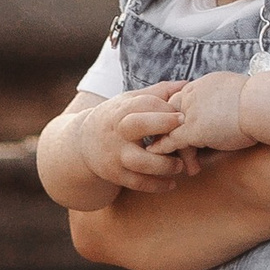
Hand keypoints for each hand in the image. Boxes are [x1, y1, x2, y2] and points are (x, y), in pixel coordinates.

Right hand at [70, 93, 201, 192]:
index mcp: (121, 110)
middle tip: (183, 126)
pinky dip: (157, 185)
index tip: (184, 112)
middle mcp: (117, 131)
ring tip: (181, 164)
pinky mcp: (116, 175)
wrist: (82, 144)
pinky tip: (172, 183)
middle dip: (162, 124)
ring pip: (140, 161)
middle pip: (138, 125)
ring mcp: (115, 155)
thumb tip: (186, 84)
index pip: (144, 103)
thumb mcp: (129, 101)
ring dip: (164, 164)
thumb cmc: (115, 119)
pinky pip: (138, 183)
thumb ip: (157, 93)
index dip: (165, 107)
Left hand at [165, 72, 254, 156]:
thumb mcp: (238, 90)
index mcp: (203, 84)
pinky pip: (171, 140)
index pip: (181, 97)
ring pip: (169, 127)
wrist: (263, 106)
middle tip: (165, 138)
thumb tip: (231, 102)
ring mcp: (190, 112)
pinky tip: (156, 155)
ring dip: (167, 140)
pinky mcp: (193, 130)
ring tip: (168, 154)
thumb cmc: (260, 102)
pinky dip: (162, 148)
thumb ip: (225, 96)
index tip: (176, 123)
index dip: (178, 111)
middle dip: (167, 125)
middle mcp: (193, 95)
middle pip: (170, 110)